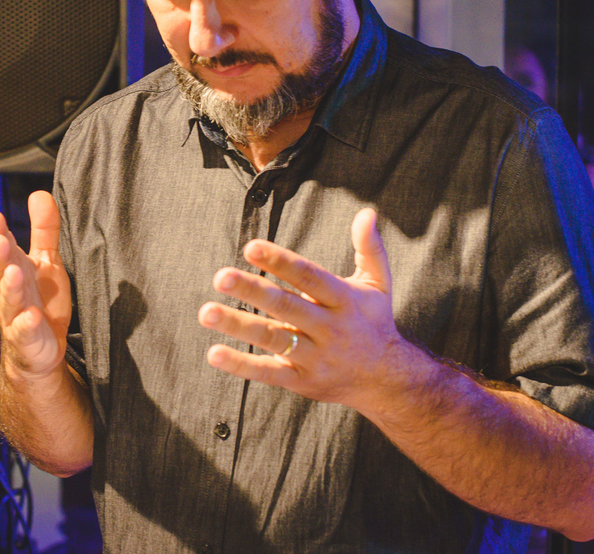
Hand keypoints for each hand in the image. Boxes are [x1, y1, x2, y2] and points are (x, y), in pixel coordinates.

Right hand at [0, 191, 72, 380]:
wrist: (39, 349)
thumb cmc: (40, 301)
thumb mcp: (46, 261)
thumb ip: (44, 229)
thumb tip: (39, 194)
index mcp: (12, 268)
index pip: (0, 247)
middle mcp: (8, 290)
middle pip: (0, 270)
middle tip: (0, 239)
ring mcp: (14, 315)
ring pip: (9, 298)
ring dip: (10, 285)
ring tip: (14, 271)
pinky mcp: (26, 339)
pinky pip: (24, 331)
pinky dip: (26, 324)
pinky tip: (31, 316)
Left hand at [198, 207, 409, 408]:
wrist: (388, 381)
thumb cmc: (374, 322)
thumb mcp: (379, 285)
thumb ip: (369, 248)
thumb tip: (367, 212)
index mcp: (344, 300)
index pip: (309, 277)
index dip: (280, 261)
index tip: (251, 247)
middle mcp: (329, 329)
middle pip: (286, 306)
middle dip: (252, 291)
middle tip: (220, 275)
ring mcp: (314, 358)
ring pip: (272, 339)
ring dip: (238, 325)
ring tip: (206, 311)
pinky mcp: (301, 381)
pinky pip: (268, 373)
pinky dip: (241, 365)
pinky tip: (214, 352)